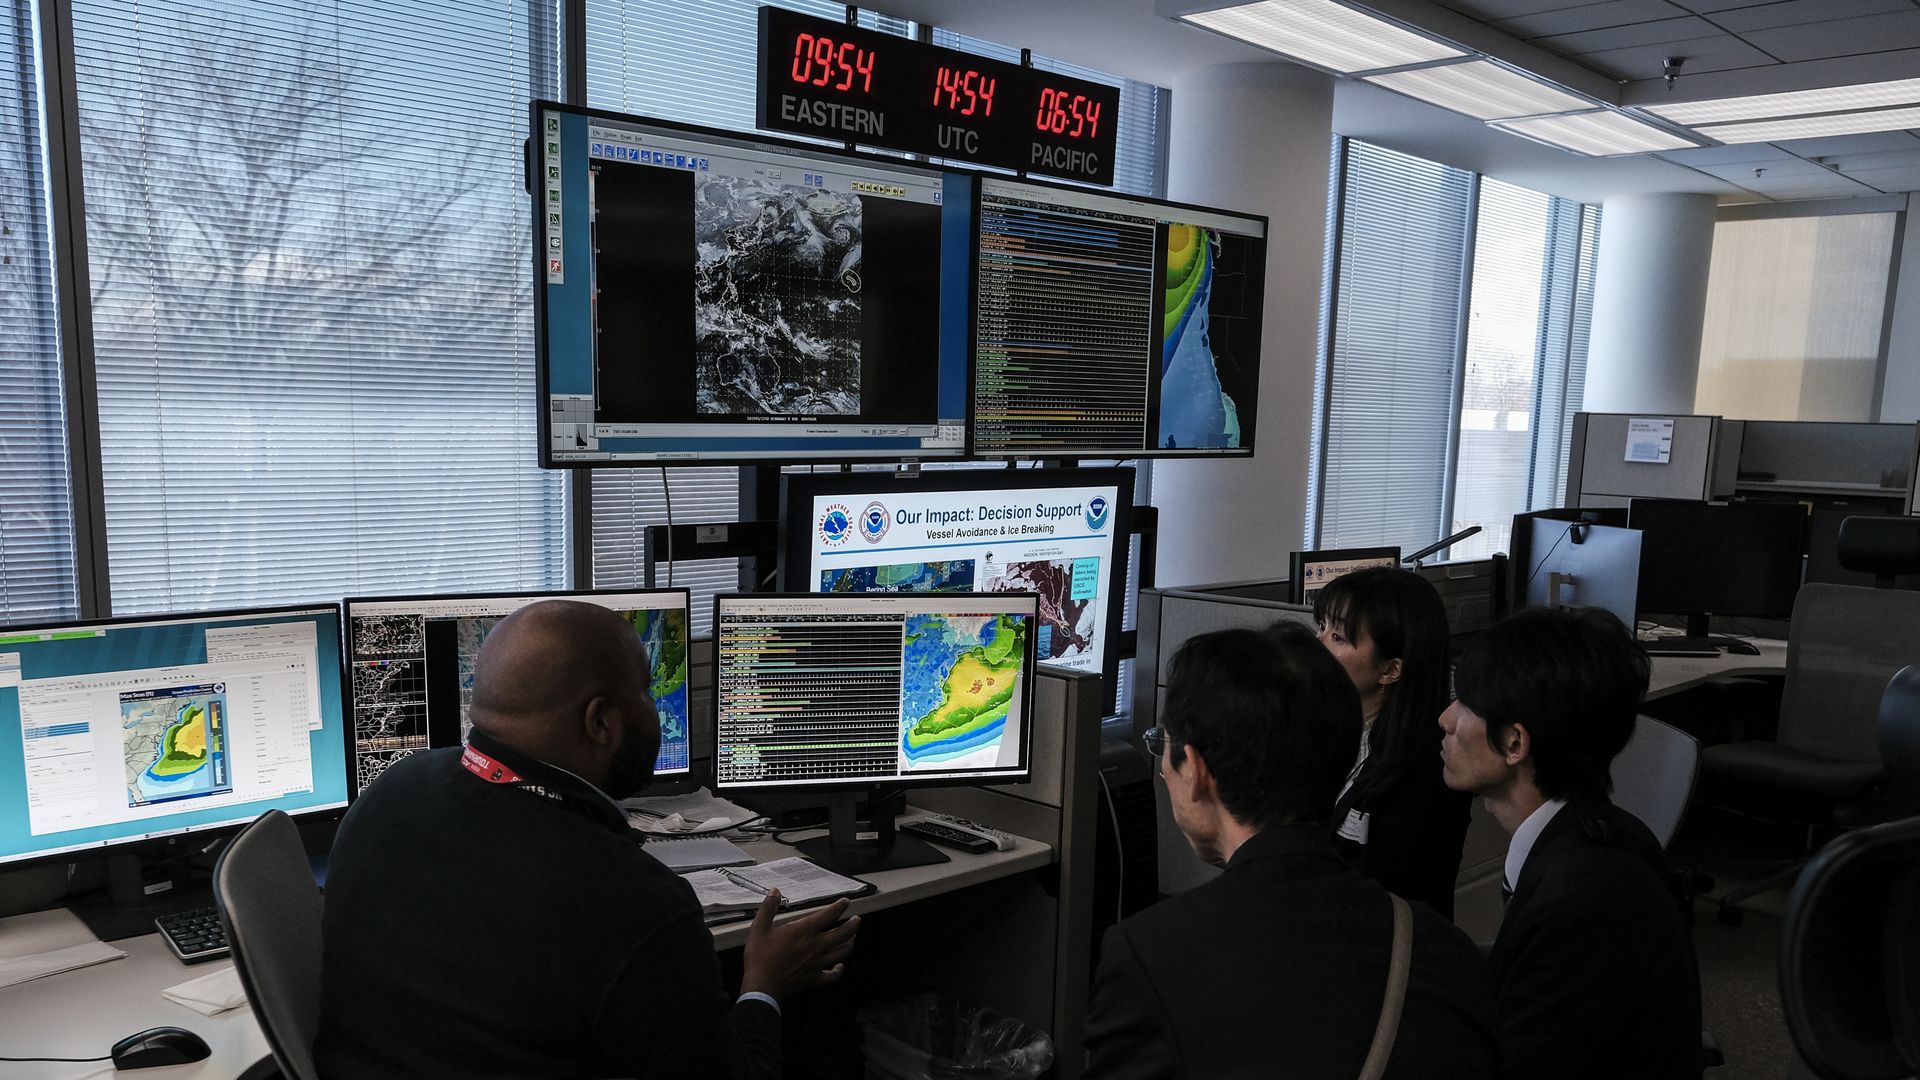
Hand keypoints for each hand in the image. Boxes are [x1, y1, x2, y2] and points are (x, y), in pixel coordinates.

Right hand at [741, 892, 860, 1004]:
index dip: (839, 906)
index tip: (846, 901)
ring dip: (850, 944)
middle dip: (853, 925)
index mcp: (803, 931)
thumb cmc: (760, 957)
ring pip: (842, 953)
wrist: (762, 985)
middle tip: (857, 919)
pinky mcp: (814, 977)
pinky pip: (831, 975)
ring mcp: (817, 963)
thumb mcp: (759, 928)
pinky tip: (840, 967)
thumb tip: (775, 891)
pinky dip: (838, 971)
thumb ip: (768, 908)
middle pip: (842, 934)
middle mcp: (815, 946)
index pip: (828, 915)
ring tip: (852, 937)